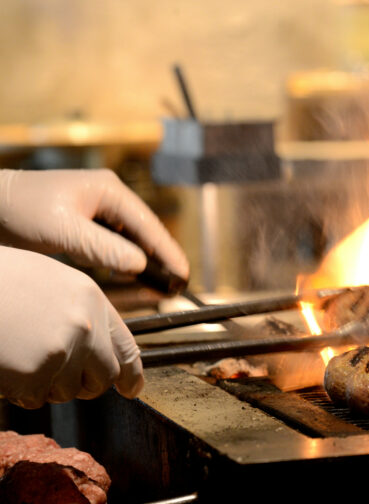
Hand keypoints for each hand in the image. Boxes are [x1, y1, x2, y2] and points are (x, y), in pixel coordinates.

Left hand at [0, 169, 187, 277]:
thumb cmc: (21, 211)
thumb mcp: (64, 231)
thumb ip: (104, 248)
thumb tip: (140, 266)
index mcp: (109, 190)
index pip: (147, 224)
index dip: (167, 251)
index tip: (183, 273)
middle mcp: (108, 198)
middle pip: (144, 232)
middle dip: (160, 258)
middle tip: (178, 283)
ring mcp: (97, 211)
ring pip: (130, 240)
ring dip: (143, 261)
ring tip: (161, 284)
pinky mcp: (86, 225)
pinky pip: (113, 245)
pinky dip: (122, 262)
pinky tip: (130, 277)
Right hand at [0, 246, 141, 407]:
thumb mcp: (50, 283)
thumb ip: (80, 313)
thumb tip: (98, 348)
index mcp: (91, 299)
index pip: (126, 347)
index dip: (131, 374)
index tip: (131, 389)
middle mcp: (86, 325)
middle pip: (104, 377)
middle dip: (86, 385)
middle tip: (60, 380)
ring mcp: (62, 350)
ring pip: (68, 392)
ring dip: (47, 387)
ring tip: (21, 356)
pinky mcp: (34, 373)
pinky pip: (35, 399)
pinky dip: (20, 392)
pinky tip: (6, 366)